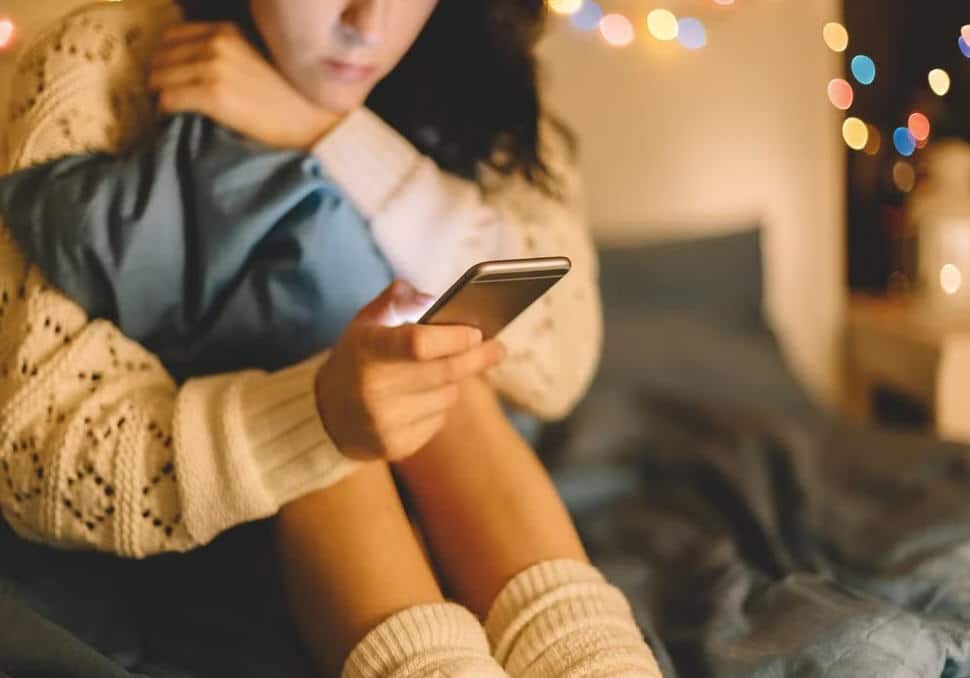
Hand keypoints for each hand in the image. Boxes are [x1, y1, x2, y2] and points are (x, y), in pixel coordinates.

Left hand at [149, 22, 339, 149]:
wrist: (313, 120)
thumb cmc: (291, 95)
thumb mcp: (257, 56)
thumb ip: (228, 50)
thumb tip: (195, 62)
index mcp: (227, 30)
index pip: (172, 37)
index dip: (167, 59)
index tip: (171, 77)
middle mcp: (217, 42)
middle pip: (161, 57)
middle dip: (160, 77)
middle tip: (167, 96)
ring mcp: (213, 67)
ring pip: (159, 78)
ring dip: (160, 95)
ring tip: (171, 110)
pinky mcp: (212, 96)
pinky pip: (167, 100)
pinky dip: (165, 111)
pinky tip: (175, 119)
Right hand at [315, 281, 506, 461]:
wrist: (326, 415)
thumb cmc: (358, 358)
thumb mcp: (367, 322)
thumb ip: (399, 299)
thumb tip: (435, 300)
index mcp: (367, 350)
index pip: (419, 343)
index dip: (454, 338)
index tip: (477, 332)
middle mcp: (373, 389)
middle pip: (445, 372)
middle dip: (477, 358)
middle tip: (498, 348)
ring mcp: (384, 422)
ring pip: (447, 397)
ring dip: (452, 383)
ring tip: (433, 375)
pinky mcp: (395, 447)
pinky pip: (439, 421)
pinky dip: (438, 407)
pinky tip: (419, 401)